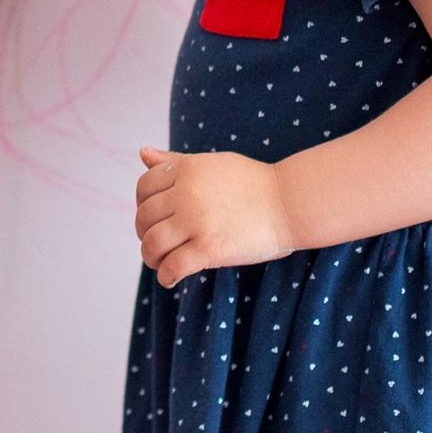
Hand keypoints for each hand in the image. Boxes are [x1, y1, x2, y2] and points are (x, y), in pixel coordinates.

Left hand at [134, 146, 292, 286]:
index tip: (151, 217)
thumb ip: (176, 161)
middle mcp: (186, 193)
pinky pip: (173, 266)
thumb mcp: (212, 164)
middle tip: (155, 243)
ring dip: (150, 257)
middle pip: (144, 217)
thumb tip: (143, 153)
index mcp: (187, 170)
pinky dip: (166, 275)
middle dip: (144, 233)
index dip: (142, 205)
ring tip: (159, 262)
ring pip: (152, 243)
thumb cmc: (253, 183)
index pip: (144, 188)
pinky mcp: (209, 248)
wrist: (289, 203)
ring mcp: (197, 221)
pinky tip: (170, 278)